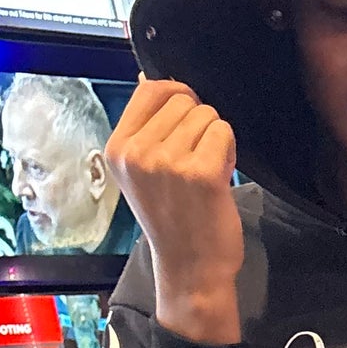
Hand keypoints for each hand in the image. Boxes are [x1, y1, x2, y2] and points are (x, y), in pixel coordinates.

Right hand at [106, 79, 242, 345]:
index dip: (179, 97)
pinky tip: (220, 177)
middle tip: (197, 161)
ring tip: (207, 172)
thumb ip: (146, 128)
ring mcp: (167, 161)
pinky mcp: (200, 171)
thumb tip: (148, 78)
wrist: (190, 269)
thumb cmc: (172, 220)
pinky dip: (229, 151)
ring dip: (215, 139)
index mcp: (118, 148)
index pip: (150, 89)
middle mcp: (137, 152)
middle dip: (199, 124)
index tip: (188, 122)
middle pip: (184, 100)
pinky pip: (223, 132)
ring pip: (207, 115)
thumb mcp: (142, 172)